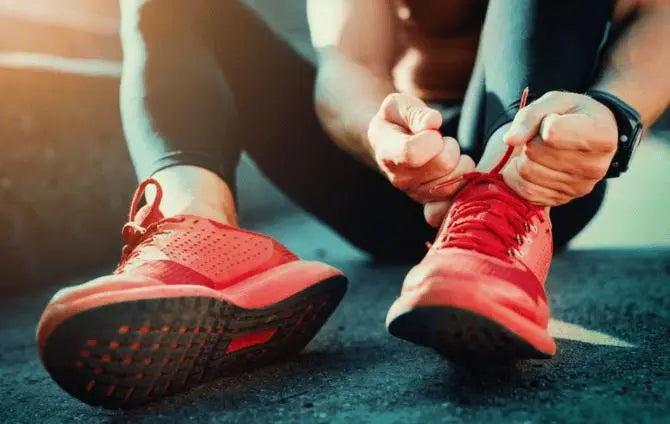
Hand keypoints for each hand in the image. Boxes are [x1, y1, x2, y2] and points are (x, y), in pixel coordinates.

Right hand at [367, 93, 474, 206]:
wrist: (392, 143)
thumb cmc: (396, 121)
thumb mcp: (397, 105)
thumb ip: (413, 112)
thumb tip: (433, 123)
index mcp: (388, 153)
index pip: (413, 152)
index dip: (431, 137)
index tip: (431, 129)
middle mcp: (400, 179)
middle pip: (443, 163)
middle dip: (449, 145)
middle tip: (440, 140)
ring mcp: (416, 194)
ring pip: (456, 180)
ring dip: (459, 162)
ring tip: (445, 153)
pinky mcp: (432, 203)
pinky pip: (456, 200)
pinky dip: (463, 183)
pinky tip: (454, 171)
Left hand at [502, 91, 617, 205]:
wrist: (589, 135)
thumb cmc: (572, 114)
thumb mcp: (555, 102)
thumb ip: (530, 116)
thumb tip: (509, 140)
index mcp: (601, 136)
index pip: (551, 133)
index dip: (543, 122)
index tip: (554, 119)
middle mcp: (595, 167)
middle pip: (534, 153)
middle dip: (531, 140)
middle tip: (544, 136)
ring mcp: (579, 187)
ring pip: (527, 172)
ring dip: (525, 157)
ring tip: (541, 150)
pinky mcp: (562, 199)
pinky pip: (526, 190)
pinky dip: (520, 176)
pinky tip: (532, 164)